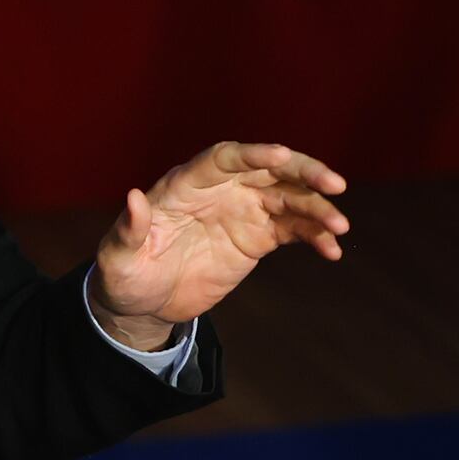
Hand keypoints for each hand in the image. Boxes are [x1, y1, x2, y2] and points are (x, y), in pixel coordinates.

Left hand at [89, 141, 347, 346]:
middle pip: (268, 170)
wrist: (143, 304)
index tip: (281, 155)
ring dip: (317, 207)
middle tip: (335, 184)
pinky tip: (332, 250)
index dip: (253, 154)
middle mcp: (220, 190)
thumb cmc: (124, 275)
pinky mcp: (257, 237)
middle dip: (303, 172)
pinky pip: (293, 229)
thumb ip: (128, 229)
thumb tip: (133, 197)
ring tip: (340, 226)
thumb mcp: (118, 258)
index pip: (224, 158)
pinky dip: (315, 236)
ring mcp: (243, 211)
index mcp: (186, 184)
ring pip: (289, 198)